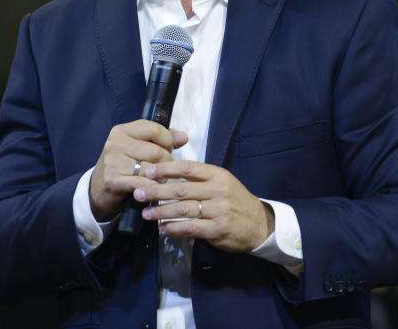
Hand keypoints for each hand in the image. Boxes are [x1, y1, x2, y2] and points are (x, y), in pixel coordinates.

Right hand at [88, 120, 187, 220]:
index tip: (166, 149)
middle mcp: (115, 143)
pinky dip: (153, 187)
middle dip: (166, 162)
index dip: (167, 141)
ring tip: (157, 178)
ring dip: (161, 176)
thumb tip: (183, 137)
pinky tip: (152, 187)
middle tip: (163, 169)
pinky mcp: (113, 180)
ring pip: (153, 168)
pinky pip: (144, 183)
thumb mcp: (138, 148)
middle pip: (157, 151)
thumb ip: (162, 140)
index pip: (154, 129)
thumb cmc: (123, 166)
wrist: (97, 190)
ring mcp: (113, 162)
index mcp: (122, 131)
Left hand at [136, 160, 274, 252]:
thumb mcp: (223, 183)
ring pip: (183, 209)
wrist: (259, 224)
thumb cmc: (236, 201)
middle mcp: (218, 190)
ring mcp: (218, 210)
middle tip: (138, 193)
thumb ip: (201, 179)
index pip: (187, 168)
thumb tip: (169, 176)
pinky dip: (174, 228)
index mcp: (217, 175)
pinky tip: (162, 228)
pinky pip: (190, 228)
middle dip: (156, 191)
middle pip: (181, 189)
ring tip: (146, 213)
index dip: (165, 169)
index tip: (148, 171)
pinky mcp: (217, 229)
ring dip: (160, 212)